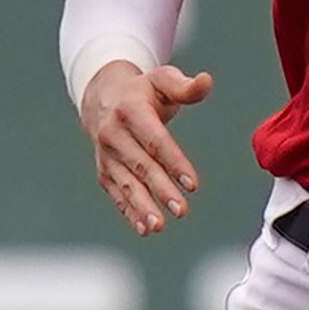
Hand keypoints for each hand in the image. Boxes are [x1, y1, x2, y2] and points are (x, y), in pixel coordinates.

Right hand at [79, 59, 213, 233]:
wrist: (102, 98)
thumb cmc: (141, 92)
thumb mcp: (162, 80)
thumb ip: (185, 86)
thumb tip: (206, 81)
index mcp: (130, 110)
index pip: (155, 140)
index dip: (174, 162)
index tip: (192, 184)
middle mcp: (113, 134)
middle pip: (141, 166)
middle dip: (161, 190)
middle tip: (182, 210)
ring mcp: (106, 155)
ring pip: (127, 184)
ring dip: (142, 207)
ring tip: (159, 225)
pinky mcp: (104, 172)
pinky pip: (117, 194)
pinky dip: (129, 212)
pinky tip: (144, 229)